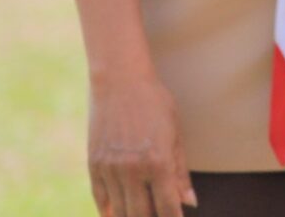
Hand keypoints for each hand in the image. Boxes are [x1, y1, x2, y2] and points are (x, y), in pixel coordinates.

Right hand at [87, 71, 192, 216]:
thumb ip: (180, 172)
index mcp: (159, 161)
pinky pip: (100, 198)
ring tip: (140, 214)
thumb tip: (190, 202)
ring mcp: (110, 168)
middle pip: (141, 213)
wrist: (119, 81)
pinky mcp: (93, 164)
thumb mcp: (175, 134)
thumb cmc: (155, 104)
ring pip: (120, 210)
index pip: (167, 206)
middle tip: (159, 216)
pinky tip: (115, 215)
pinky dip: (108, 210)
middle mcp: (133, 169)